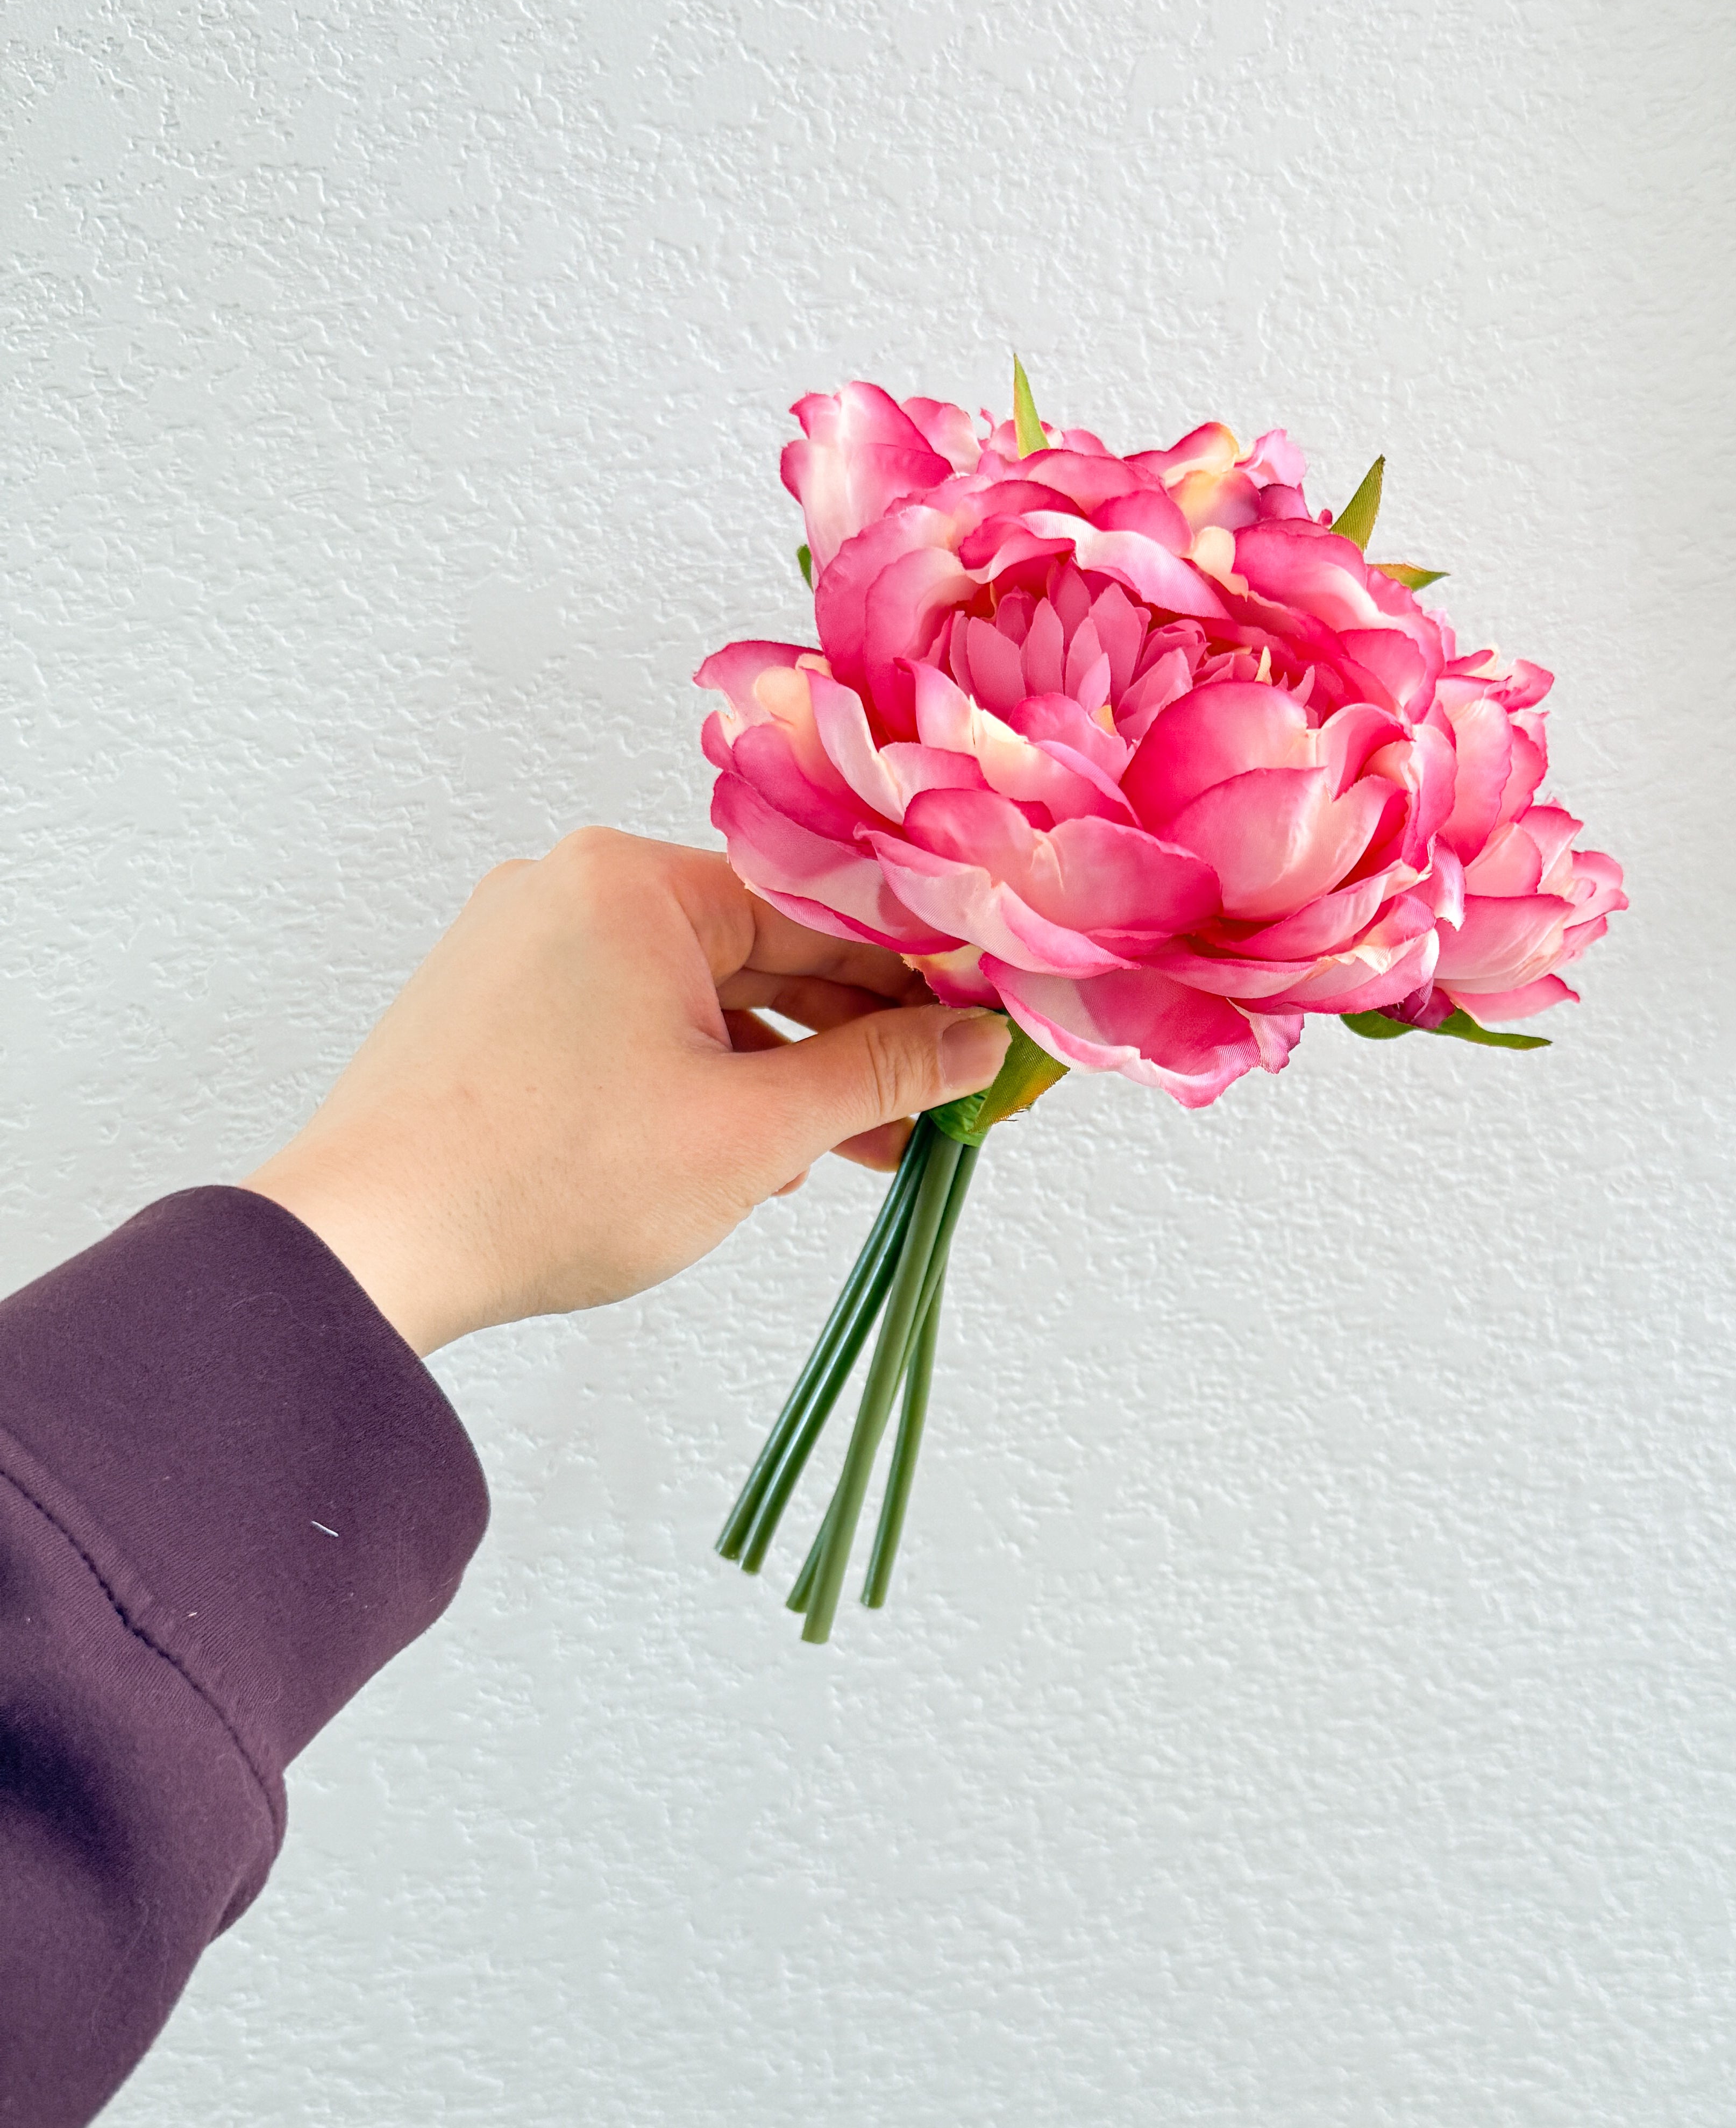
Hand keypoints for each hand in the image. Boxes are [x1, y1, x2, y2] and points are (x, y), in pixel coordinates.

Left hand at [242, 828, 1009, 1355]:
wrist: (366, 1246)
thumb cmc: (546, 1179)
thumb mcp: (751, 1131)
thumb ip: (878, 1076)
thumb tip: (976, 1046)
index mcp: (633, 881)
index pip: (820, 906)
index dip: (916, 974)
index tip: (977, 1026)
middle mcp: (570, 888)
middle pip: (758, 947)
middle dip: (848, 1036)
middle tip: (929, 1104)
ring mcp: (522, 947)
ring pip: (696, 995)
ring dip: (777, 1069)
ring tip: (846, 1151)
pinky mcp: (494, 1011)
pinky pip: (631, 1023)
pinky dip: (697, 1078)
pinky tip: (745, 1153)